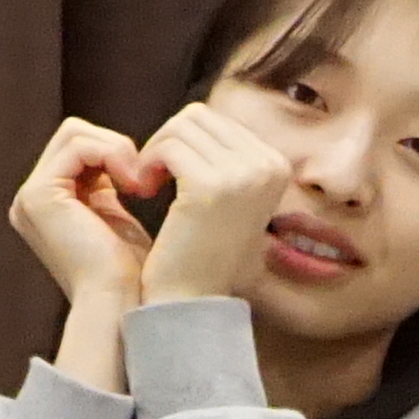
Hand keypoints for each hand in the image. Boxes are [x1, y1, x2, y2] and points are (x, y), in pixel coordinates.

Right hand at [8, 118, 156, 313]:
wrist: (122, 304)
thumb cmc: (130, 274)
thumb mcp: (117, 218)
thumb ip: (109, 183)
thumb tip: (126, 150)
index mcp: (47, 204)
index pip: (80, 147)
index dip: (116, 153)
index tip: (147, 179)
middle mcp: (31, 199)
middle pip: (74, 134)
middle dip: (115, 146)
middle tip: (144, 178)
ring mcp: (30, 197)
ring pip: (75, 133)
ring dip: (116, 149)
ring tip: (140, 183)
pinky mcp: (39, 196)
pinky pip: (78, 146)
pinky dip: (112, 154)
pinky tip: (133, 184)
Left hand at [126, 100, 304, 307]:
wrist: (192, 301)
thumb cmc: (204, 254)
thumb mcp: (232, 199)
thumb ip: (227, 158)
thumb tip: (199, 118)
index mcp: (276, 165)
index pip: (216, 120)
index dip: (183, 141)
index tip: (170, 175)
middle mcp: (267, 165)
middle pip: (197, 117)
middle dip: (167, 143)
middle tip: (152, 178)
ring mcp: (242, 175)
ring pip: (179, 128)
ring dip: (154, 153)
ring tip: (147, 186)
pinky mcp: (210, 186)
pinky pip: (168, 147)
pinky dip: (147, 164)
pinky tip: (143, 192)